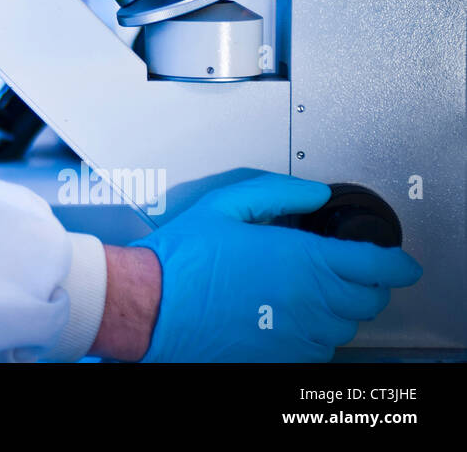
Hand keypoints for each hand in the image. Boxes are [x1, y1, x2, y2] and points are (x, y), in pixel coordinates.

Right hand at [129, 173, 421, 361]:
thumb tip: (313, 193)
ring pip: (346, 325)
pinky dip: (315, 332)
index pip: (378, 266)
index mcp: (301, 258)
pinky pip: (321, 348)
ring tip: (307, 292)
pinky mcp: (284, 357)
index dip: (395, 262)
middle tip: (345, 269)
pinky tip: (287, 315)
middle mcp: (309, 300)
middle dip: (365, 282)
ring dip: (337, 308)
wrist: (152, 305)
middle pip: (369, 298)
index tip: (397, 261)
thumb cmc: (182, 260)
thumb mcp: (224, 205)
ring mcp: (300, 333)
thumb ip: (277, 192)